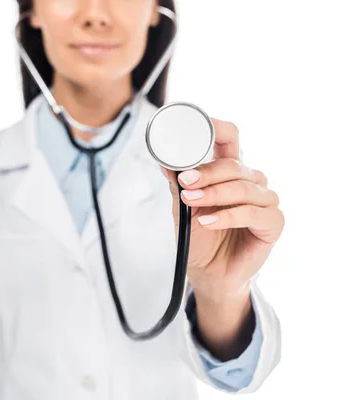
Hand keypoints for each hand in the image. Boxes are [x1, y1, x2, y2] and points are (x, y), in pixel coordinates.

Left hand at [160, 119, 284, 303]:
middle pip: (234, 165)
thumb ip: (178, 184)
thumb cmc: (199, 236)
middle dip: (206, 172)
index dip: (217, 128)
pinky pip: (253, 213)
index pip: (230, 138)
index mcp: (230, 170)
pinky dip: (228, 216)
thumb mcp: (182, 208)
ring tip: (191, 202)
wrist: (208, 273)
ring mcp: (265, 201)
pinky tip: (208, 221)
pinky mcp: (273, 223)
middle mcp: (251, 181)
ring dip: (214, 193)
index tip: (196, 128)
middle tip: (184, 182)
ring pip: (243, 187)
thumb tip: (165, 161)